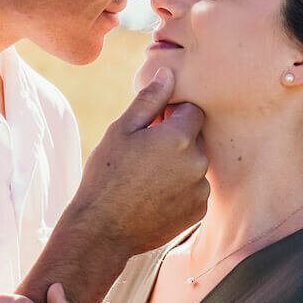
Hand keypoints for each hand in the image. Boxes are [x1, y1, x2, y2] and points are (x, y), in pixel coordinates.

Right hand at [71, 68, 207, 257]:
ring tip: (147, 179)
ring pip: (196, 166)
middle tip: (144, 155)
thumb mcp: (121, 130)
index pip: (193, 110)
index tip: (152, 128)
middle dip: (177, 141)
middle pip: (196, 138)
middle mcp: (198, 162)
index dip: (173, 115)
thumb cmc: (106, 175)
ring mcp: (200, 189)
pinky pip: (195, 191)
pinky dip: (181, 190)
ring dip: (180, 166)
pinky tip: (154, 196)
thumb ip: (149, 99)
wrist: (102, 229)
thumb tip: (168, 73)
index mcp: (180, 137)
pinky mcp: (198, 212)